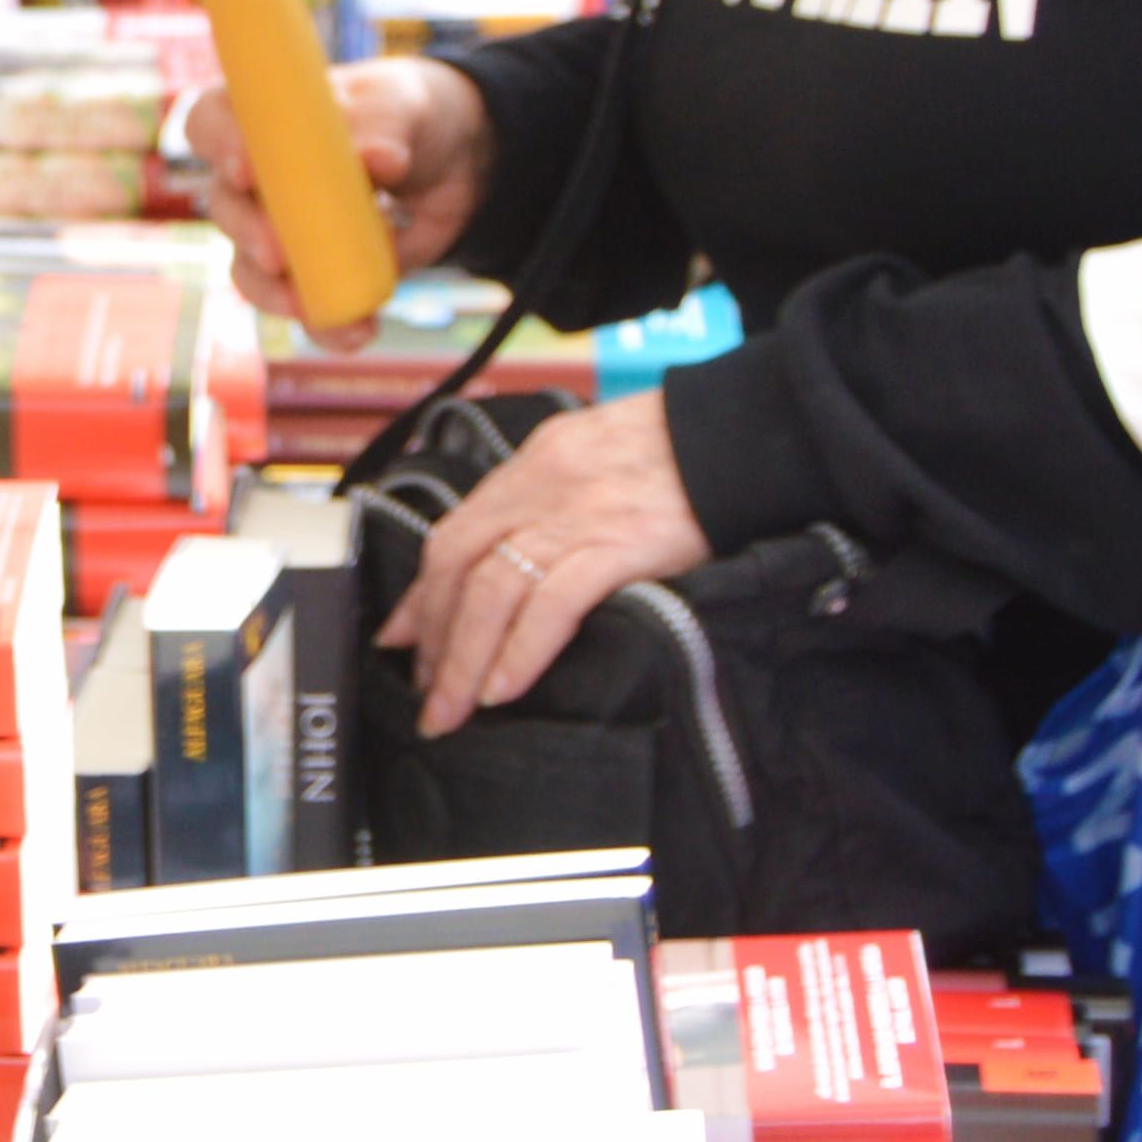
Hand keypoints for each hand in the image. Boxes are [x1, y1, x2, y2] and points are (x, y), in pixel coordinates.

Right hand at [176, 56, 486, 346]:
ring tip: (316, 307)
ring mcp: (280, 231)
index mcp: (264, 120)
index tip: (244, 168)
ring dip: (277, 293)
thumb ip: (385, 124)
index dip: (217, 144)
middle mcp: (258, 179)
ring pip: (252, 268)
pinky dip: (328, 325)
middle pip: (225, 206)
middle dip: (247, 232)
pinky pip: (305, 309)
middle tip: (277, 252)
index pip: (210, 123)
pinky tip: (357, 329)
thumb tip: (377, 158)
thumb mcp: (403, 105)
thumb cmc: (406, 116)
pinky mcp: (313, 275)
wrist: (451, 165)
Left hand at [377, 387, 710, 734]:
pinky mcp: (620, 545)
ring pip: (492, 589)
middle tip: (424, 693)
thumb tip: (517, 557)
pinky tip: (504, 689)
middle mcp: (540, 489)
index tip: (399, 638)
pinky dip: (521, 649)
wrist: (741, 432)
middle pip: (458, 566)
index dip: (420, 593)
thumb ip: (552, 498)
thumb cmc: (677, 450)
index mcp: (532, 467)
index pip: (453, 534)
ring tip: (453, 708)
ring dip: (463, 658)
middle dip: (431, 637)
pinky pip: (554, 601)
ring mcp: (576, 517)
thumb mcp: (595, 454)